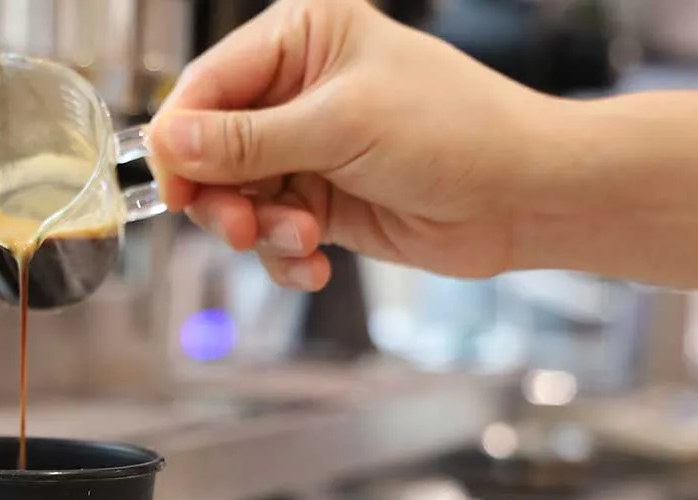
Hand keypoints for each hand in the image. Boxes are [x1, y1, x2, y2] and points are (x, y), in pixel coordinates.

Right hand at [149, 0, 555, 290]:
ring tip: (302, 240)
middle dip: (224, 196)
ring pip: (238, 198)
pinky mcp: (322, 199)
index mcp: (302, 36)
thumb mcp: (340, 126)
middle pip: (211, 149)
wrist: (526, 196)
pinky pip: (271, 233)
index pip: (207, 85)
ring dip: (261, 231)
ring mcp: (309, 146)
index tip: (175, 189)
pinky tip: (317, 263)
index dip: (181, 141)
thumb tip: (171, 144)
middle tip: (239, 229)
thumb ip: (247, 140)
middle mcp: (298, 88)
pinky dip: (285, 255)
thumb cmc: (458, 133)